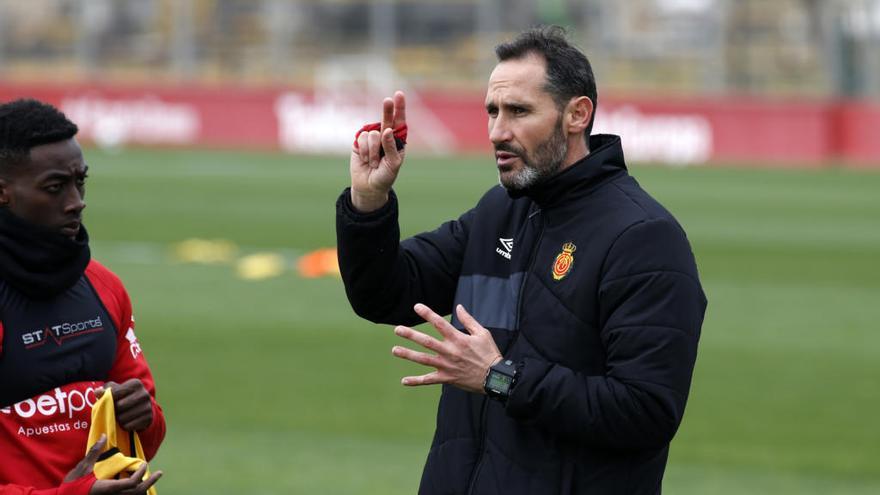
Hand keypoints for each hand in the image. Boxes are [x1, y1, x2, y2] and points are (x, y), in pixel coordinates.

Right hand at [64, 434, 162, 493]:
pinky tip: (138, 486)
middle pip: (136, 493)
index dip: (140, 474)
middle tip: (159, 473)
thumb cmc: (70, 486)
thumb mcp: (81, 468)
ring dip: (144, 489)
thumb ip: (94, 452)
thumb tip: (103, 436)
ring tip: (151, 479)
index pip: (131, 484)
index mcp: (107, 488)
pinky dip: (135, 493)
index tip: (144, 464)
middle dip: (149, 483)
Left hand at [97, 379, 152, 431]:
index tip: (108, 401)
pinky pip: (128, 426)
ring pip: (123, 418)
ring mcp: (147, 407)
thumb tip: (97, 392)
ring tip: (120, 416)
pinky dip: (124, 426)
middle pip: (119, 406)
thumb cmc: (125, 397)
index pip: (115, 392)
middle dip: (114, 410)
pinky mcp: (148, 419)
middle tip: (114, 411)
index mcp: (136, 384)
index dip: (107, 399)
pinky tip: (126, 422)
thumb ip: (106, 390)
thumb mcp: (117, 390)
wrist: (143, 408)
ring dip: (118, 419)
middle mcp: (144, 394)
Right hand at [350, 91, 406, 211]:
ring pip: (373, 134)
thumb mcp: (393, 164)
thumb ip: (391, 147)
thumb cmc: (385, 176)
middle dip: (387, 110)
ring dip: (374, 151)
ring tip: (375, 162)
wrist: (369, 186)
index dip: (399, 108)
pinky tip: (366, 160)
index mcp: (397, 140)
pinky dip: (365, 151)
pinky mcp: (359, 142)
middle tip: (388, 100)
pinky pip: (362, 138)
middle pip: (387, 119)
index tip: (399, 94)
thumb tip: (387, 130)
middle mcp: (385, 136)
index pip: (400, 122)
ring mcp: (372, 139)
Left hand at [392, 303, 501, 392]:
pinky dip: (416, 381)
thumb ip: (468, 320)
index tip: (416, 307)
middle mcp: (450, 352)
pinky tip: (404, 381)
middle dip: (411, 335)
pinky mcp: (447, 378)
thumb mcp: (482, 333)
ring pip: (424, 360)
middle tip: (397, 329)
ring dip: (408, 355)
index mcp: (458, 339)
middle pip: (426, 342)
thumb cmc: (489, 353)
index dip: (427, 314)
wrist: (494, 378)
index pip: (439, 323)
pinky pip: (429, 380)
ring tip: (395, 350)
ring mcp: (447, 366)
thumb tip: (459, 307)